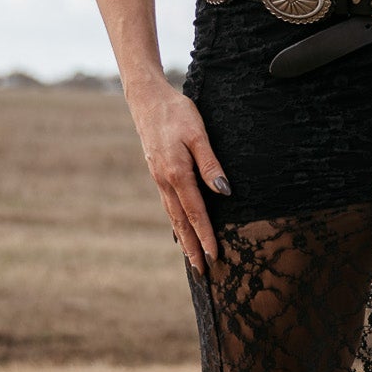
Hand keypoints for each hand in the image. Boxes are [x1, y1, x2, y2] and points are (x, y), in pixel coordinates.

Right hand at [126, 76, 228, 270]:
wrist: (147, 99)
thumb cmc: (176, 112)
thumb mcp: (198, 134)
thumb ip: (210, 164)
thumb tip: (224, 191)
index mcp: (177, 174)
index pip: (195, 213)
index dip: (206, 236)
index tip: (215, 256)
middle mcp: (165, 182)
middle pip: (181, 222)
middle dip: (193, 248)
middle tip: (203, 272)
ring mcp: (159, 180)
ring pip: (173, 217)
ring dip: (184, 240)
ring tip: (193, 260)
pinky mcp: (158, 175)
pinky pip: (168, 206)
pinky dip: (176, 224)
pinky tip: (180, 232)